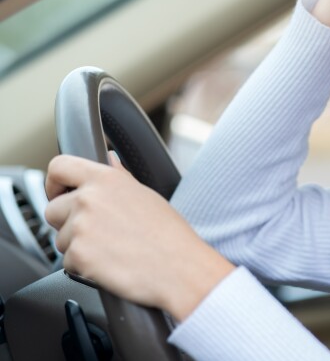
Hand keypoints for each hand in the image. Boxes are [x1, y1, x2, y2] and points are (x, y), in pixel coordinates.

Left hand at [45, 152, 234, 321]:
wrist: (178, 268)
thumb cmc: (169, 234)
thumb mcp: (146, 195)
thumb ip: (119, 176)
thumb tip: (109, 159)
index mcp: (106, 179)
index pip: (59, 167)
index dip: (55, 182)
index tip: (60, 193)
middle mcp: (89, 199)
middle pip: (52, 209)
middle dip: (67, 222)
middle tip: (96, 232)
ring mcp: (80, 227)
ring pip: (60, 239)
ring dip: (78, 247)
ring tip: (110, 250)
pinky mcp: (77, 256)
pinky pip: (67, 262)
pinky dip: (83, 267)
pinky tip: (109, 264)